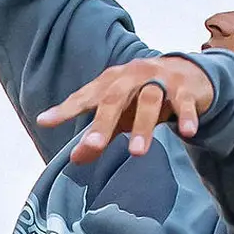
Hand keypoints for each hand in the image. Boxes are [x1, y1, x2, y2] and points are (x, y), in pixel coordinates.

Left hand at [37, 57, 214, 164]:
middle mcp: (132, 76)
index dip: (66, 108)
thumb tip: (75, 160)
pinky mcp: (185, 88)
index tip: (44, 121)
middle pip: (114, 98)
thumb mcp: (121, 116)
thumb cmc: (145, 96)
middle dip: (103, 123)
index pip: (86, 96)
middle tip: (93, 146)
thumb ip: (99, 135)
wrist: (189, 73)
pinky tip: (188, 133)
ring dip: (143, 127)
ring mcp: (160, 79)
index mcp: (112, 81)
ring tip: (136, 153)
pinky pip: (184, 102)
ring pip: (150, 100)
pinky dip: (186, 116)